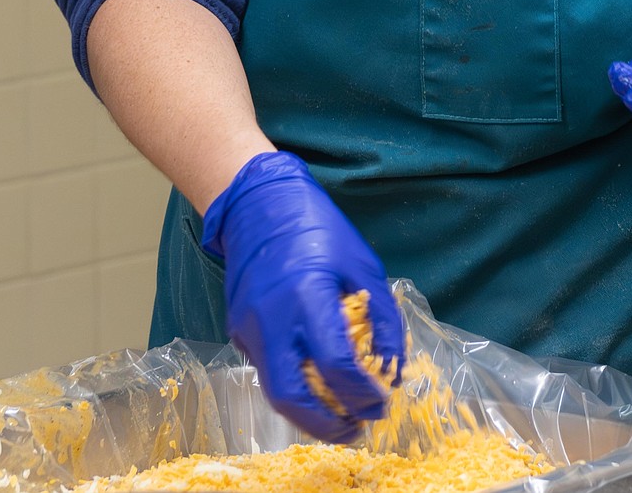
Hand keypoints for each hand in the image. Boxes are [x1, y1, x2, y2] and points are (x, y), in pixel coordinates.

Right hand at [202, 151, 404, 441]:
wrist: (259, 204)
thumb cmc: (317, 226)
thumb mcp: (363, 264)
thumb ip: (383, 318)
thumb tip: (393, 368)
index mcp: (307, 296)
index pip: (336, 366)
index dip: (363, 393)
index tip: (382, 401)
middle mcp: (272, 319)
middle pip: (293, 397)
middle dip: (327, 424)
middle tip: (356, 427)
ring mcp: (249, 328)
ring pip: (274, 392)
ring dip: (308, 413)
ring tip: (340, 415)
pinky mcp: (239, 330)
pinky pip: (267, 371)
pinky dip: (293, 387)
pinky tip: (317, 384)